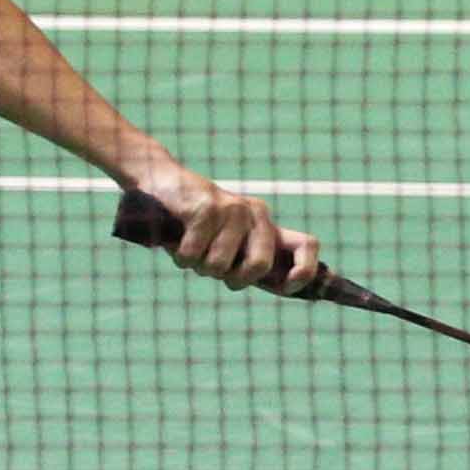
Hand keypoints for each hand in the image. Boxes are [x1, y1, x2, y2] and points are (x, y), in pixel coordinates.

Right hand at [122, 157, 321, 293]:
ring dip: (199, 267)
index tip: (287, 287)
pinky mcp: (206, 208)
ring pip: (218, 266)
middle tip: (215, 271)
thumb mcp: (229, 242)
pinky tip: (177, 241)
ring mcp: (232, 209)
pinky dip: (181, 257)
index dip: (304, 271)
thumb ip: (251, 262)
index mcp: (266, 225)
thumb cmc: (196, 224)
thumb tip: (284, 287)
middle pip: (259, 266)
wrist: (162, 182)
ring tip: (192, 249)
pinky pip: (193, 254)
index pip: (307, 245)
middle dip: (234, 279)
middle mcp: (256, 214)